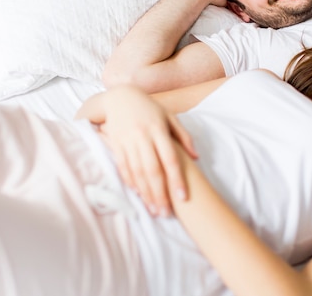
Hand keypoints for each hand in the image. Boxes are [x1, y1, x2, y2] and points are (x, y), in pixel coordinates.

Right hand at [78, 87, 196, 215]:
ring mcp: (127, 141)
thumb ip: (183, 136)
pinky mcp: (115, 144)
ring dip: (145, 193)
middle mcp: (143, 136)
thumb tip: (196, 157)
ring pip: (137, 172)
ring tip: (153, 209)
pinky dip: (131, 183)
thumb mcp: (169, 116)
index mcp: (159, 130)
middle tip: (166, 213)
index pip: (170, 159)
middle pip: (153, 170)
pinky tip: (138, 195)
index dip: (177, 179)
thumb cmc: (148, 108)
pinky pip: (123, 167)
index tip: (183, 197)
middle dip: (160, 193)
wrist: (119, 97)